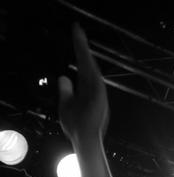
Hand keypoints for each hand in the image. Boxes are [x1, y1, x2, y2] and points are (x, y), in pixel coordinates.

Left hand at [58, 23, 108, 142]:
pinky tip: (82, 49)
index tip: (76, 39)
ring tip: (77, 33)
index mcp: (85, 88)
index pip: (81, 67)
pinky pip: (92, 73)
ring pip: (88, 64)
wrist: (84, 138)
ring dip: (82, 49)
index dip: (78, 53)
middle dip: (80, 45)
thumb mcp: (66, 104)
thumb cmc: (76, 125)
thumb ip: (65, 90)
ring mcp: (96, 89)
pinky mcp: (98, 93)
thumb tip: (64, 76)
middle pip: (85, 62)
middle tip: (76, 28)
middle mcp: (92, 87)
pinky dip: (87, 61)